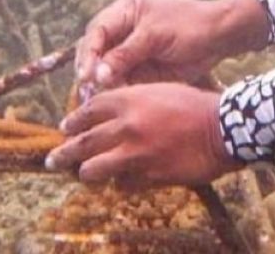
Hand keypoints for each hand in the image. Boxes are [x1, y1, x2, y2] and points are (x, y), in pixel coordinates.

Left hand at [45, 83, 238, 188]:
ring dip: (87, 173)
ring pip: (93, 169)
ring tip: (84, 175)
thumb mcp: (159, 90)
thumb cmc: (193, 105)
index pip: (88, 111)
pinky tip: (124, 181)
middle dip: (62, 154)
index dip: (73, 121)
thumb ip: (131, 102)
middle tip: (52, 160)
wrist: (222, 128)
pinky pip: (122, 184)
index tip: (64, 128)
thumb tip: (108, 116)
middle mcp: (126, 126)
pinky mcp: (147, 176)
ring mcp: (135, 153)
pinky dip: (121, 183)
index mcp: (128, 100)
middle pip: (82, 143)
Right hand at [74, 0, 268, 90]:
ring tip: (99, 100)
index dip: (88, 53)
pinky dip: (117, 91)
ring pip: (105, 70)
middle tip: (89, 91)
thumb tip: (98, 75)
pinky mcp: (140, 69)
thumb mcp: (155, 35)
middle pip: (95, 52)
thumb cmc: (190, 25)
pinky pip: (122, 82)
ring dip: (101, 85)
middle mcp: (123, 30)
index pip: (96, 32)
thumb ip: (126, 54)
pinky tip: (115, 101)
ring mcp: (131, 51)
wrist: (220, 37)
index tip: (87, 74)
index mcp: (124, 11)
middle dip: (90, 71)